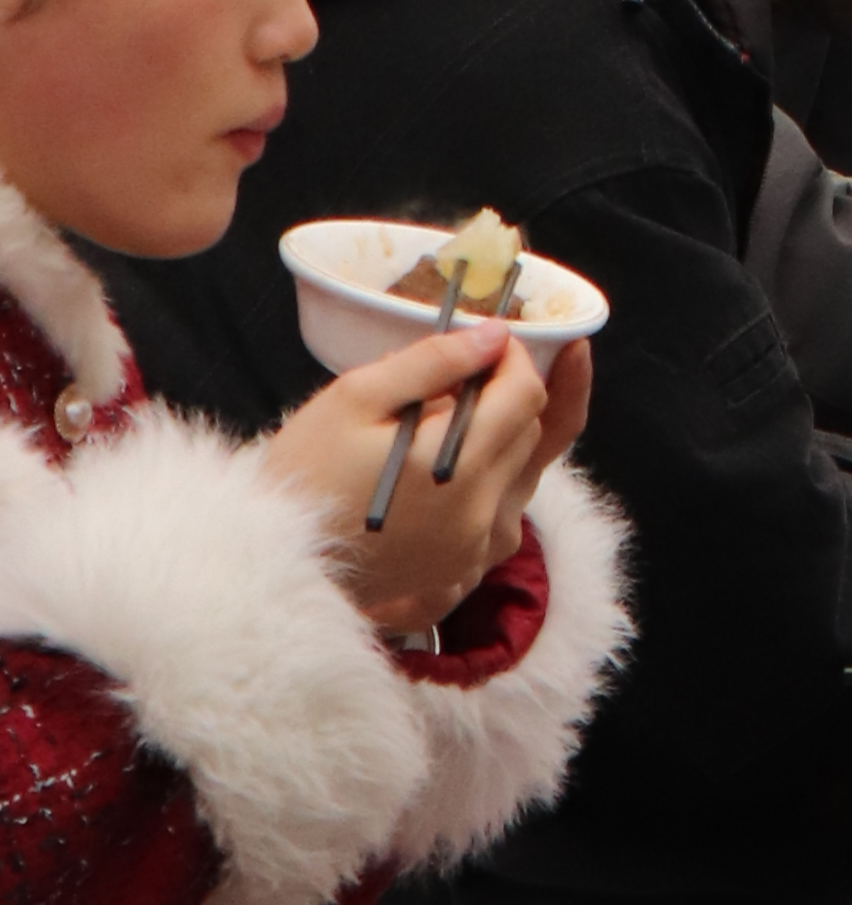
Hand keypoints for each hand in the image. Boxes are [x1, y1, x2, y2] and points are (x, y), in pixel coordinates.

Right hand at [265, 328, 585, 643]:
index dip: (511, 357)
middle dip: (502, 394)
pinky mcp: (461, 567)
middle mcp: (480, 514)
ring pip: (520, 467)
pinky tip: (438, 468)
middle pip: (528, 430)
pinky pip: (500, 507)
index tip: (480, 343)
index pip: (527, 393)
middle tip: (448, 382)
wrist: (270, 564)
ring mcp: (474, 547)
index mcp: (459, 468)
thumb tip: (495, 336)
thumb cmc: (304, 474)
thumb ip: (435, 361)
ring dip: (497, 435)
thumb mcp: (356, 398)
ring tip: (436, 425)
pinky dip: (486, 477)